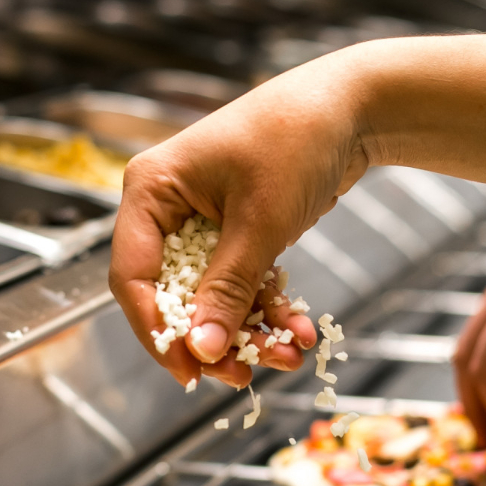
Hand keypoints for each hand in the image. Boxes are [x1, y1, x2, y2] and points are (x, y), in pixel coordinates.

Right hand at [109, 51, 369, 387]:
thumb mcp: (260, 223)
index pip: (132, 277)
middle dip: (212, 339)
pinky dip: (267, 310)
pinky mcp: (235, 234)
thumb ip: (227, 289)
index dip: (157, 330)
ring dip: (248, 331)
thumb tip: (203, 350)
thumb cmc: (295, 140)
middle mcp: (167, 209)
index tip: (189, 372)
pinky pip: (240, 286)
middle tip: (242, 376)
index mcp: (150, 191)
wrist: (352, 109)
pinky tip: (299, 332)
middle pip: (172, 296)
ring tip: (286, 356)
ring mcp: (201, 223)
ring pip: (211, 298)